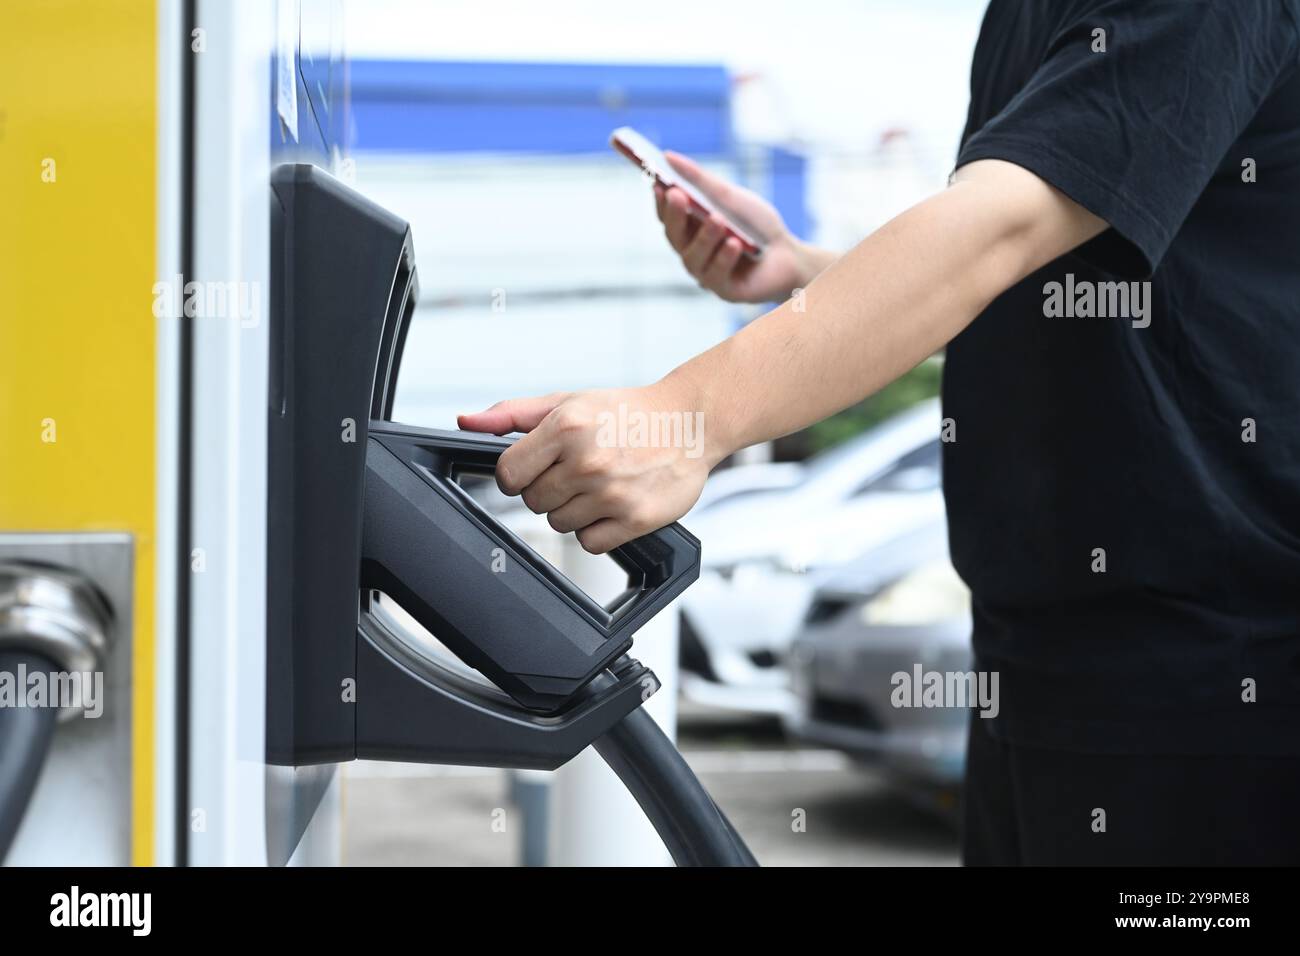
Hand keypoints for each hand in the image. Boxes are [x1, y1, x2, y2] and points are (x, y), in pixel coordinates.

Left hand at [457, 379, 719, 553]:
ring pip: (559, 525)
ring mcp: (612, 492)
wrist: (690, 421)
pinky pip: (590, 543)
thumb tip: (466, 422)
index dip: (518, 475)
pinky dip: (598, 530)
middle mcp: (588, 460)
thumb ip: (513, 413)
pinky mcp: (636, 519)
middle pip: (533, 502)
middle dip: (549, 490)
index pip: (508, 474)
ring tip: (600, 485)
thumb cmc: (627, 412)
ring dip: (574, 510)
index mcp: (566, 427)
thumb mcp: (567, 402)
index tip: (535, 469)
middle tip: (578, 471)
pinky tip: (614, 504)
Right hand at [656, 150, 820, 303]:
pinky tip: (734, 243)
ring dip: (704, 238)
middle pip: (674, 236)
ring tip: (717, 219)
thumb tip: (668, 156)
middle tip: (678, 195)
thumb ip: (701, 180)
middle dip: (676, 215)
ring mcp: (705, 273)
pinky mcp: (724, 290)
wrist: (788, 255)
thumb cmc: (757, 225)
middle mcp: (691, 251)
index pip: (667, 215)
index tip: (658, 182)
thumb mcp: (731, 197)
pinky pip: (716, 275)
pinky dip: (725, 257)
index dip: (661, 201)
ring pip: (693, 257)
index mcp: (689, 229)